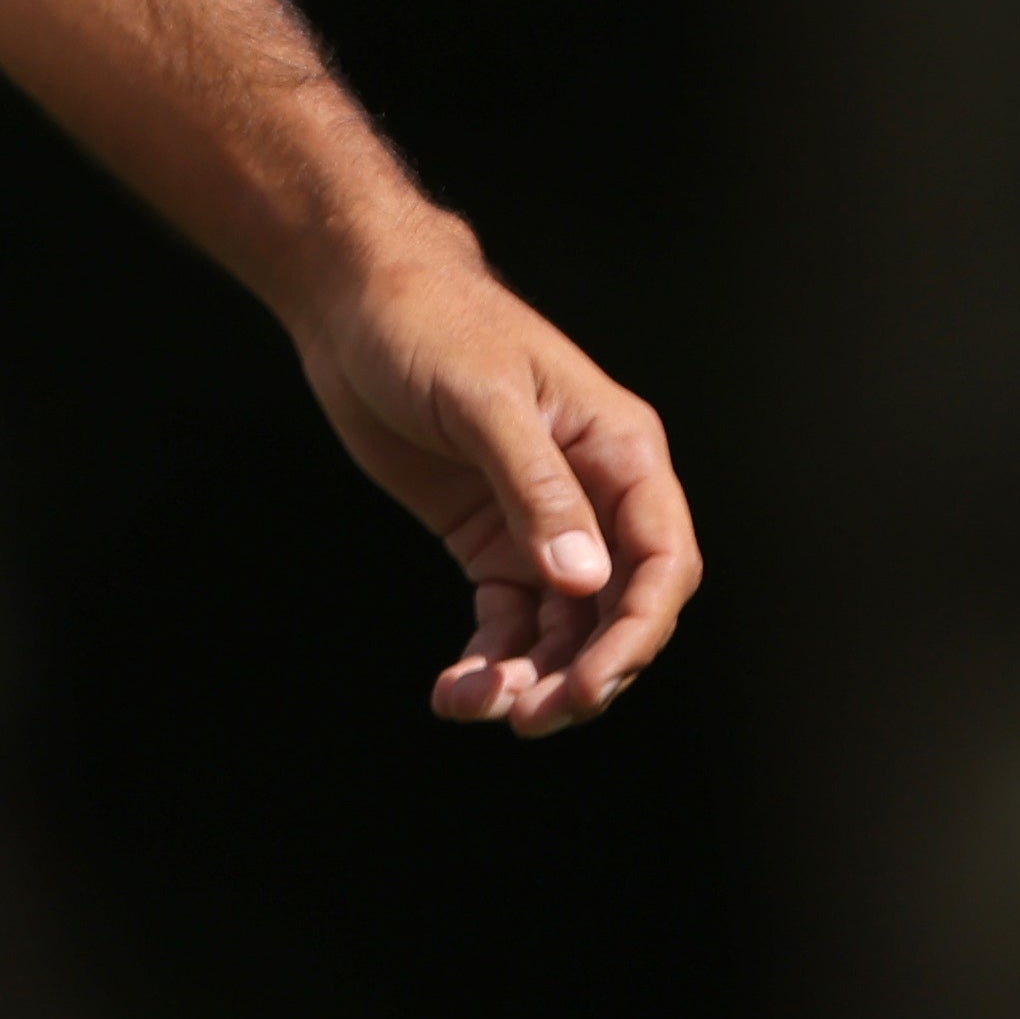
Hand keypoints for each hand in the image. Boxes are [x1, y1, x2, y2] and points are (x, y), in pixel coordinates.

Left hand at [294, 232, 699, 734]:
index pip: (663, 558)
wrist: (356, 301)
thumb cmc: (429, 322)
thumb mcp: (483, 400)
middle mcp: (595, 493)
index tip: (591, 684)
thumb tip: (586, 581)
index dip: (641, 630)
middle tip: (531, 717)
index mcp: (619, 448)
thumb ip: (536, 490)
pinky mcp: (492, 541)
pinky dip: (491, 664)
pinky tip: (452, 690)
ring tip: (474, 703)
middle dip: (586, 672)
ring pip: (566, 629)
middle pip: (622, 609)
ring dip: (532, 679)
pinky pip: (511, 623)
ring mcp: (543, 522)